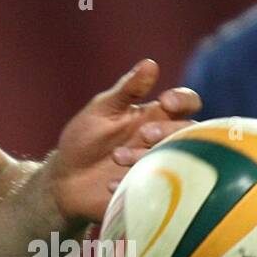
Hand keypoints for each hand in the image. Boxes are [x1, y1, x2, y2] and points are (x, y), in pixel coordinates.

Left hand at [47, 59, 200, 225]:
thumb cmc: (85, 140)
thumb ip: (127, 90)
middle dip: (170, 131)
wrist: (65, 180)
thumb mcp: (102, 110)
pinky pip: (159, 191)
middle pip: (191, 132)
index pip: (187, 102)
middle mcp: (166, 141)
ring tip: (117, 157)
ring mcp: (163, 168)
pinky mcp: (153, 193)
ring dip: (151, 156)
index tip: (166, 101)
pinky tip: (111, 184)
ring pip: (179, 161)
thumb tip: (150, 63)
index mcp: (157, 116)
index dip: (184, 100)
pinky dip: (136, 183)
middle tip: (144, 134)